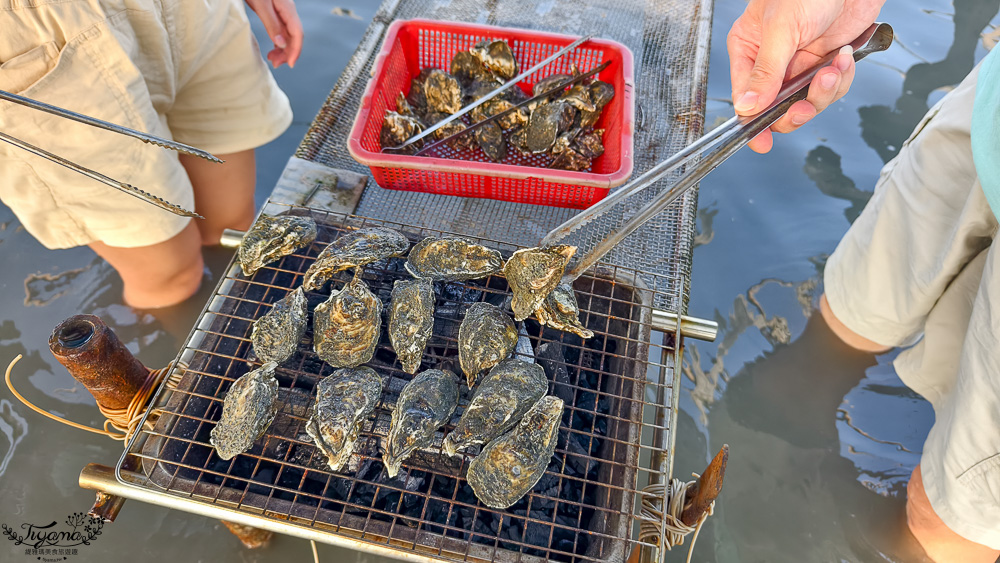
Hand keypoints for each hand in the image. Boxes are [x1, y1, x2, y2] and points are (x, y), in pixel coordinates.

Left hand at [245, 0, 302, 67]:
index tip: (290, 64)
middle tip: (275, 63)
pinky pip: (281, 31)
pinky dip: (278, 42)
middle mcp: (288, 11)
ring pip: (287, 35)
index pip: (297, 34)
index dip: (295, 50)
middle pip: (294, 36)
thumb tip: (281, 44)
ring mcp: (282, 12)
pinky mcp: (274, 12)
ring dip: (283, 49)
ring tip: (272, 59)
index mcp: (287, 9)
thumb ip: (271, 24)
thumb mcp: (261, 5)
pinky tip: (272, 49)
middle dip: (288, 52)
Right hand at [727, 0, 883, 152]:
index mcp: (749, 50)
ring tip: (835, 67)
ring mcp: (801, 64)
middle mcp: (773, 62)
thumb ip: (766, 71)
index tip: (762, 141)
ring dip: (826, 90)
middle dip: (797, 109)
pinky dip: (843, 77)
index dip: (754, 123)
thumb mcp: (782, 29)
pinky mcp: (827, 61)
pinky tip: (846, 56)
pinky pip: (833, 87)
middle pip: (778, 108)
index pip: (746, 97)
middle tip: (807, 105)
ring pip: (808, 101)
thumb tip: (747, 107)